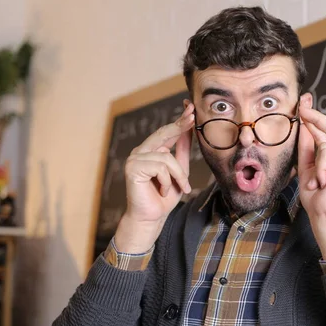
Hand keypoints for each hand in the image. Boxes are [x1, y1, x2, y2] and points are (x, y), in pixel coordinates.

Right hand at [114, 104, 194, 253]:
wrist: (151, 218)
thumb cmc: (164, 197)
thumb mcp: (179, 171)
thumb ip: (182, 152)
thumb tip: (189, 130)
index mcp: (150, 150)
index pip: (166, 132)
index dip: (179, 120)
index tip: (190, 107)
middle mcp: (140, 151)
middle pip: (164, 134)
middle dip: (180, 126)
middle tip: (192, 116)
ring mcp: (134, 158)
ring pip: (166, 157)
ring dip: (178, 175)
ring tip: (179, 188)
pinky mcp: (132, 168)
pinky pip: (160, 167)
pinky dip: (167, 181)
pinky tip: (162, 191)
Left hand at [297, 98, 325, 260]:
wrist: (325, 214)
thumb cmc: (316, 197)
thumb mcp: (307, 167)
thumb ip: (308, 147)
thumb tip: (304, 125)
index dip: (316, 118)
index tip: (305, 104)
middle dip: (315, 115)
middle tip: (303, 103)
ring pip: (324, 146)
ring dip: (316, 165)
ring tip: (319, 182)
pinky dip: (321, 168)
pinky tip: (324, 181)